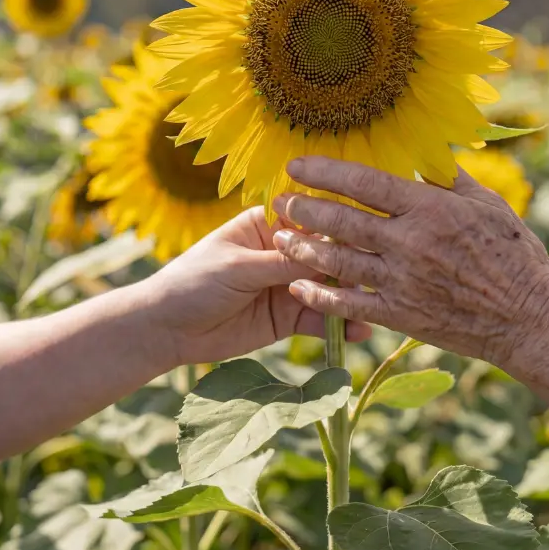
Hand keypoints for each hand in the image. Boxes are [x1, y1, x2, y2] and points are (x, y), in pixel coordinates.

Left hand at [148, 206, 370, 365]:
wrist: (167, 330)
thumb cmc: (194, 281)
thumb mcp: (239, 267)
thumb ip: (283, 262)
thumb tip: (329, 253)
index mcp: (266, 225)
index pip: (308, 219)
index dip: (336, 224)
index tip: (369, 229)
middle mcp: (282, 252)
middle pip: (324, 255)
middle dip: (350, 264)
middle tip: (380, 273)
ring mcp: (287, 285)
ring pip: (327, 289)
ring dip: (349, 298)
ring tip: (375, 306)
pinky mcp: (288, 318)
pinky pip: (319, 319)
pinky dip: (338, 324)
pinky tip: (359, 330)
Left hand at [270, 157, 548, 365]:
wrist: (529, 319)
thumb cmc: (515, 257)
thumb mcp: (488, 206)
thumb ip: (451, 180)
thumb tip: (426, 154)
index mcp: (431, 209)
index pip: (366, 183)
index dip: (327, 172)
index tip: (298, 166)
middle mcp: (410, 242)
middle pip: (343, 220)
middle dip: (305, 209)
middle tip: (279, 201)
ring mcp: (403, 281)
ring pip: (340, 260)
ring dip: (304, 248)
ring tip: (278, 238)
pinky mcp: (401, 315)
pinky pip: (351, 304)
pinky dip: (321, 295)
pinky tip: (298, 287)